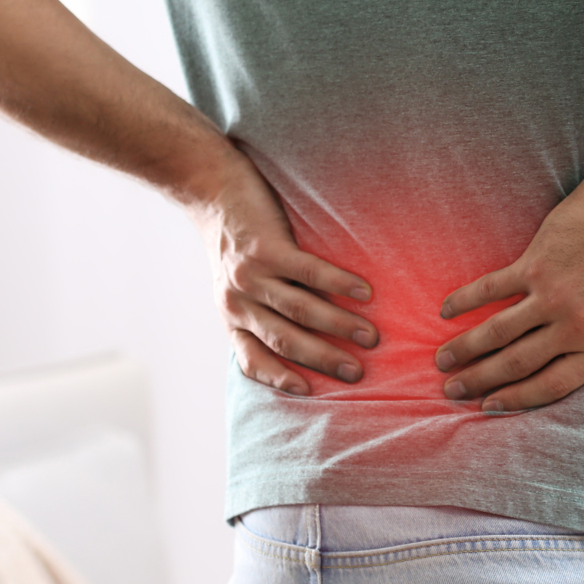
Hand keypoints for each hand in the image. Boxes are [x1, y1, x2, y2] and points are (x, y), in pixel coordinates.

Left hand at [188, 145, 376, 395]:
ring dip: (338, 326)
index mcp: (232, 317)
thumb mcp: (236, 286)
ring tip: (371, 336)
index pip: (253, 360)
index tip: (311, 392)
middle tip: (358, 373)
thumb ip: (262, 312)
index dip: (280, 379)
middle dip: (324, 360)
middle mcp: (238, 302)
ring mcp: (250, 275)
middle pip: (286, 340)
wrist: (212, 191)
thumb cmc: (235, 241)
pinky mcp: (266, 247)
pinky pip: (308, 272)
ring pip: (300, 310)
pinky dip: (339, 284)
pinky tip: (365, 292)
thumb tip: (315, 336)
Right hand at [433, 179, 583, 411]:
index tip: (491, 407)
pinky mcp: (535, 264)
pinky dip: (465, 300)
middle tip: (452, 392)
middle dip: (480, 383)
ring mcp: (551, 295)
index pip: (552, 385)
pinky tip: (446, 311)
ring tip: (441, 364)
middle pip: (517, 365)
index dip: (517, 399)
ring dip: (465, 350)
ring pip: (497, 333)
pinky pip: (491, 288)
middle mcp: (575, 327)